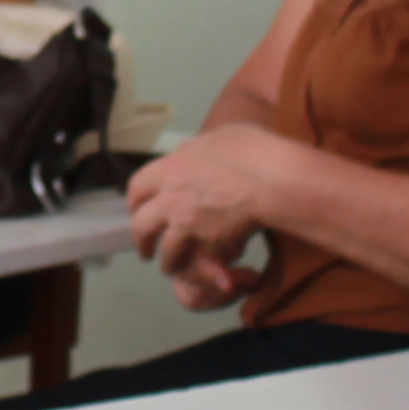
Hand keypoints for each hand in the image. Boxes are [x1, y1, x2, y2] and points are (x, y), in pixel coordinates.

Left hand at [126, 128, 296, 300]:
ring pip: (166, 251)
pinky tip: (201, 272)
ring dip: (167, 262)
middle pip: (141, 224)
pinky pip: (195, 265)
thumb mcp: (218, 137)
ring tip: (169, 267)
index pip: (138, 185)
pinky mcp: (207, 245)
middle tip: (145, 248)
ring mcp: (187, 225)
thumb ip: (197, 148)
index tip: (137, 208)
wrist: (273, 180)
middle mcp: (171, 198)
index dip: (136, 200)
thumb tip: (187, 151)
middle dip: (140, 239)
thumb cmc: (252, 151)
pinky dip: (198, 271)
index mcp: (172, 169)